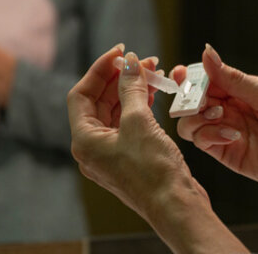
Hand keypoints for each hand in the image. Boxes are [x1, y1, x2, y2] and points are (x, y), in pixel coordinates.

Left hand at [67, 46, 245, 252]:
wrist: (176, 205)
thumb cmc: (153, 169)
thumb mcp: (139, 122)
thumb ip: (131, 88)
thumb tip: (129, 62)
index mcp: (84, 140)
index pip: (81, 94)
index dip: (99, 69)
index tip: (119, 52)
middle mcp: (93, 148)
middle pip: (99, 102)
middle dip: (119, 78)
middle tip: (141, 60)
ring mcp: (111, 154)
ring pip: (116, 112)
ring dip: (132, 91)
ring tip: (152, 72)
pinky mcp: (130, 158)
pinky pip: (129, 125)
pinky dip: (139, 107)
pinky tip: (153, 94)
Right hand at [174, 44, 257, 195]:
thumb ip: (232, 78)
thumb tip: (207, 52)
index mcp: (238, 90)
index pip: (204, 81)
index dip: (189, 78)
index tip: (181, 75)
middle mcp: (228, 110)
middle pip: (191, 102)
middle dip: (190, 98)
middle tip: (203, 100)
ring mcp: (225, 132)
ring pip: (190, 123)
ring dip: (197, 117)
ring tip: (220, 116)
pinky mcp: (227, 154)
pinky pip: (203, 142)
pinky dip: (209, 135)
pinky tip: (231, 134)